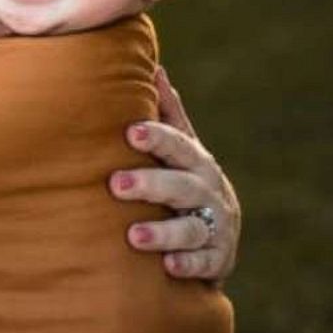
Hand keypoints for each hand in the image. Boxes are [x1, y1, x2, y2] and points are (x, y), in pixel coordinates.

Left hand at [109, 65, 240, 283]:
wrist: (216, 240)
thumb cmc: (184, 183)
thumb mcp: (181, 150)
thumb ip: (169, 114)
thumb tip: (155, 66)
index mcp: (195, 161)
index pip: (177, 145)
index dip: (156, 137)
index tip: (130, 132)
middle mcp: (207, 191)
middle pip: (182, 185)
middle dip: (150, 184)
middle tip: (115, 184)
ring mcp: (215, 228)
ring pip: (192, 229)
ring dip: (164, 231)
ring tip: (134, 235)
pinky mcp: (217, 261)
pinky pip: (204, 264)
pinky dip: (187, 265)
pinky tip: (167, 266)